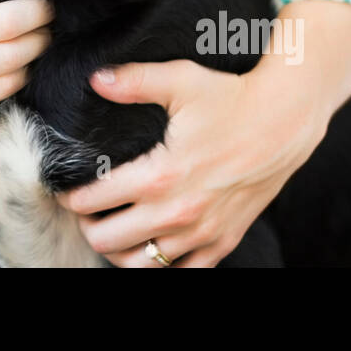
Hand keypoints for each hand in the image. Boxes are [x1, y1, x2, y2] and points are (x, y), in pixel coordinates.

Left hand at [56, 57, 329, 266]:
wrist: (285, 121)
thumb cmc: (232, 98)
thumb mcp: (180, 79)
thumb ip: (133, 81)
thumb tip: (95, 79)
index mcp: (161, 175)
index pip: (96, 200)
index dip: (71, 196)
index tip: (65, 187)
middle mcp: (179, 212)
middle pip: (109, 241)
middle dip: (89, 225)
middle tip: (84, 209)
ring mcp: (203, 232)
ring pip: (142, 264)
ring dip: (119, 249)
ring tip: (111, 228)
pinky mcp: (223, 240)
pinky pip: (184, 271)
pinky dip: (162, 263)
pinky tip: (151, 244)